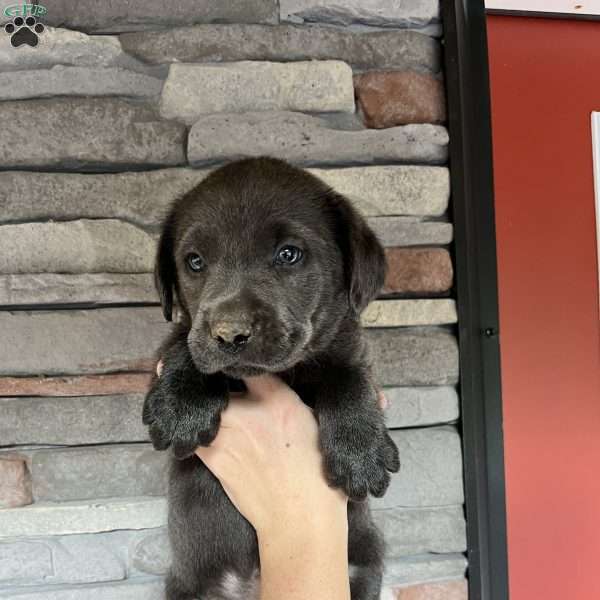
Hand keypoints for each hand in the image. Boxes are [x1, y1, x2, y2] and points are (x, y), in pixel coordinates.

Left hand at [194, 374, 347, 537]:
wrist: (299, 517)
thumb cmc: (316, 471)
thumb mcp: (312, 423)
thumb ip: (288, 399)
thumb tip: (268, 386)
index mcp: (279, 398)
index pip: (249, 366)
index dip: (238, 361)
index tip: (231, 360)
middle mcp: (249, 410)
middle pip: (218, 382)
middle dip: (210, 378)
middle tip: (199, 375)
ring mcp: (227, 434)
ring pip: (201, 405)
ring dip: (195, 401)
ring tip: (184, 395)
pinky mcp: (213, 458)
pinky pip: (192, 434)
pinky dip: (189, 428)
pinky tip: (189, 426)